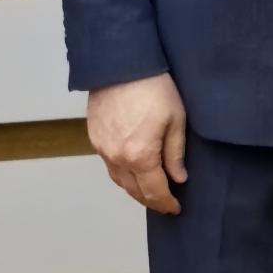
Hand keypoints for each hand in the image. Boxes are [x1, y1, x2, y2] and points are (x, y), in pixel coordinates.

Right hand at [87, 73, 188, 212]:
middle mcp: (117, 157)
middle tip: (164, 204)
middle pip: (134, 191)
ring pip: (118, 180)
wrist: (120, 64)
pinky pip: (109, 165)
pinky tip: (132, 171)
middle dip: (150, 200)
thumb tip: (178, 178)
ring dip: (134, 189)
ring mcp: (102, 148)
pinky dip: (122, 174)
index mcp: (140, 156)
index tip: (176, 208)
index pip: (154, 191)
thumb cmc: (153, 88)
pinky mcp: (94, 138)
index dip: (166, 203)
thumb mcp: (175, 120)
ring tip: (150, 191)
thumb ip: (175, 153)